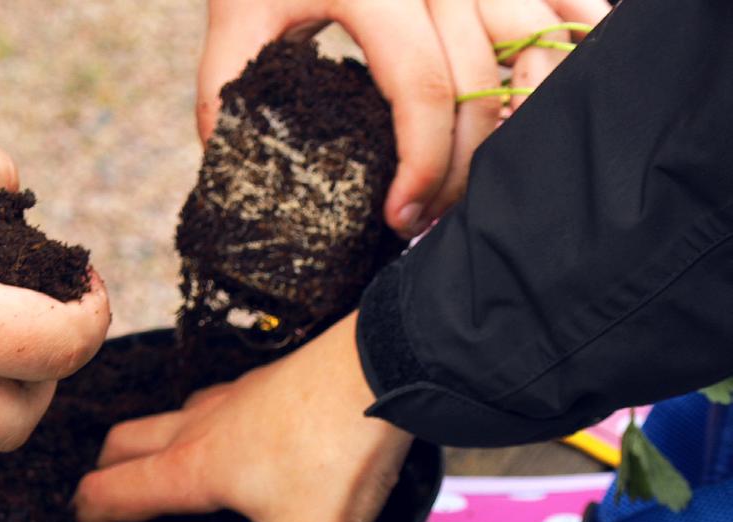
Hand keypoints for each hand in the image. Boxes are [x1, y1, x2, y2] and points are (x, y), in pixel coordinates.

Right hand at [74, 312, 413, 521]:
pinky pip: (215, 402)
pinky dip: (204, 424)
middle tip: (115, 502)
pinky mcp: (266, 381)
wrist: (379, 368)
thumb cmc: (335, 449)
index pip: (110, 488)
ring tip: (170, 471)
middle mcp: (201, 425)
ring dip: (155, 442)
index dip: (88, 516)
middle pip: (123, 441)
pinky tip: (241, 442)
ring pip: (169, 417)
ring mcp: (233, 397)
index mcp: (193, 467)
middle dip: (107, 471)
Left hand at [196, 0, 609, 237]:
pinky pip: (563, 2)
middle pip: (483, 81)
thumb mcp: (237, 18)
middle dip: (465, 166)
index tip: (401, 218)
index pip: (424, 86)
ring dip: (528, 118)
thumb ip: (227, 94)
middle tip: (433, 216)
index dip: (424, 165)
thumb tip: (239, 173)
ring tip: (495, 174)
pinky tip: (557, 100)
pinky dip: (575, 47)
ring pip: (539, 41)